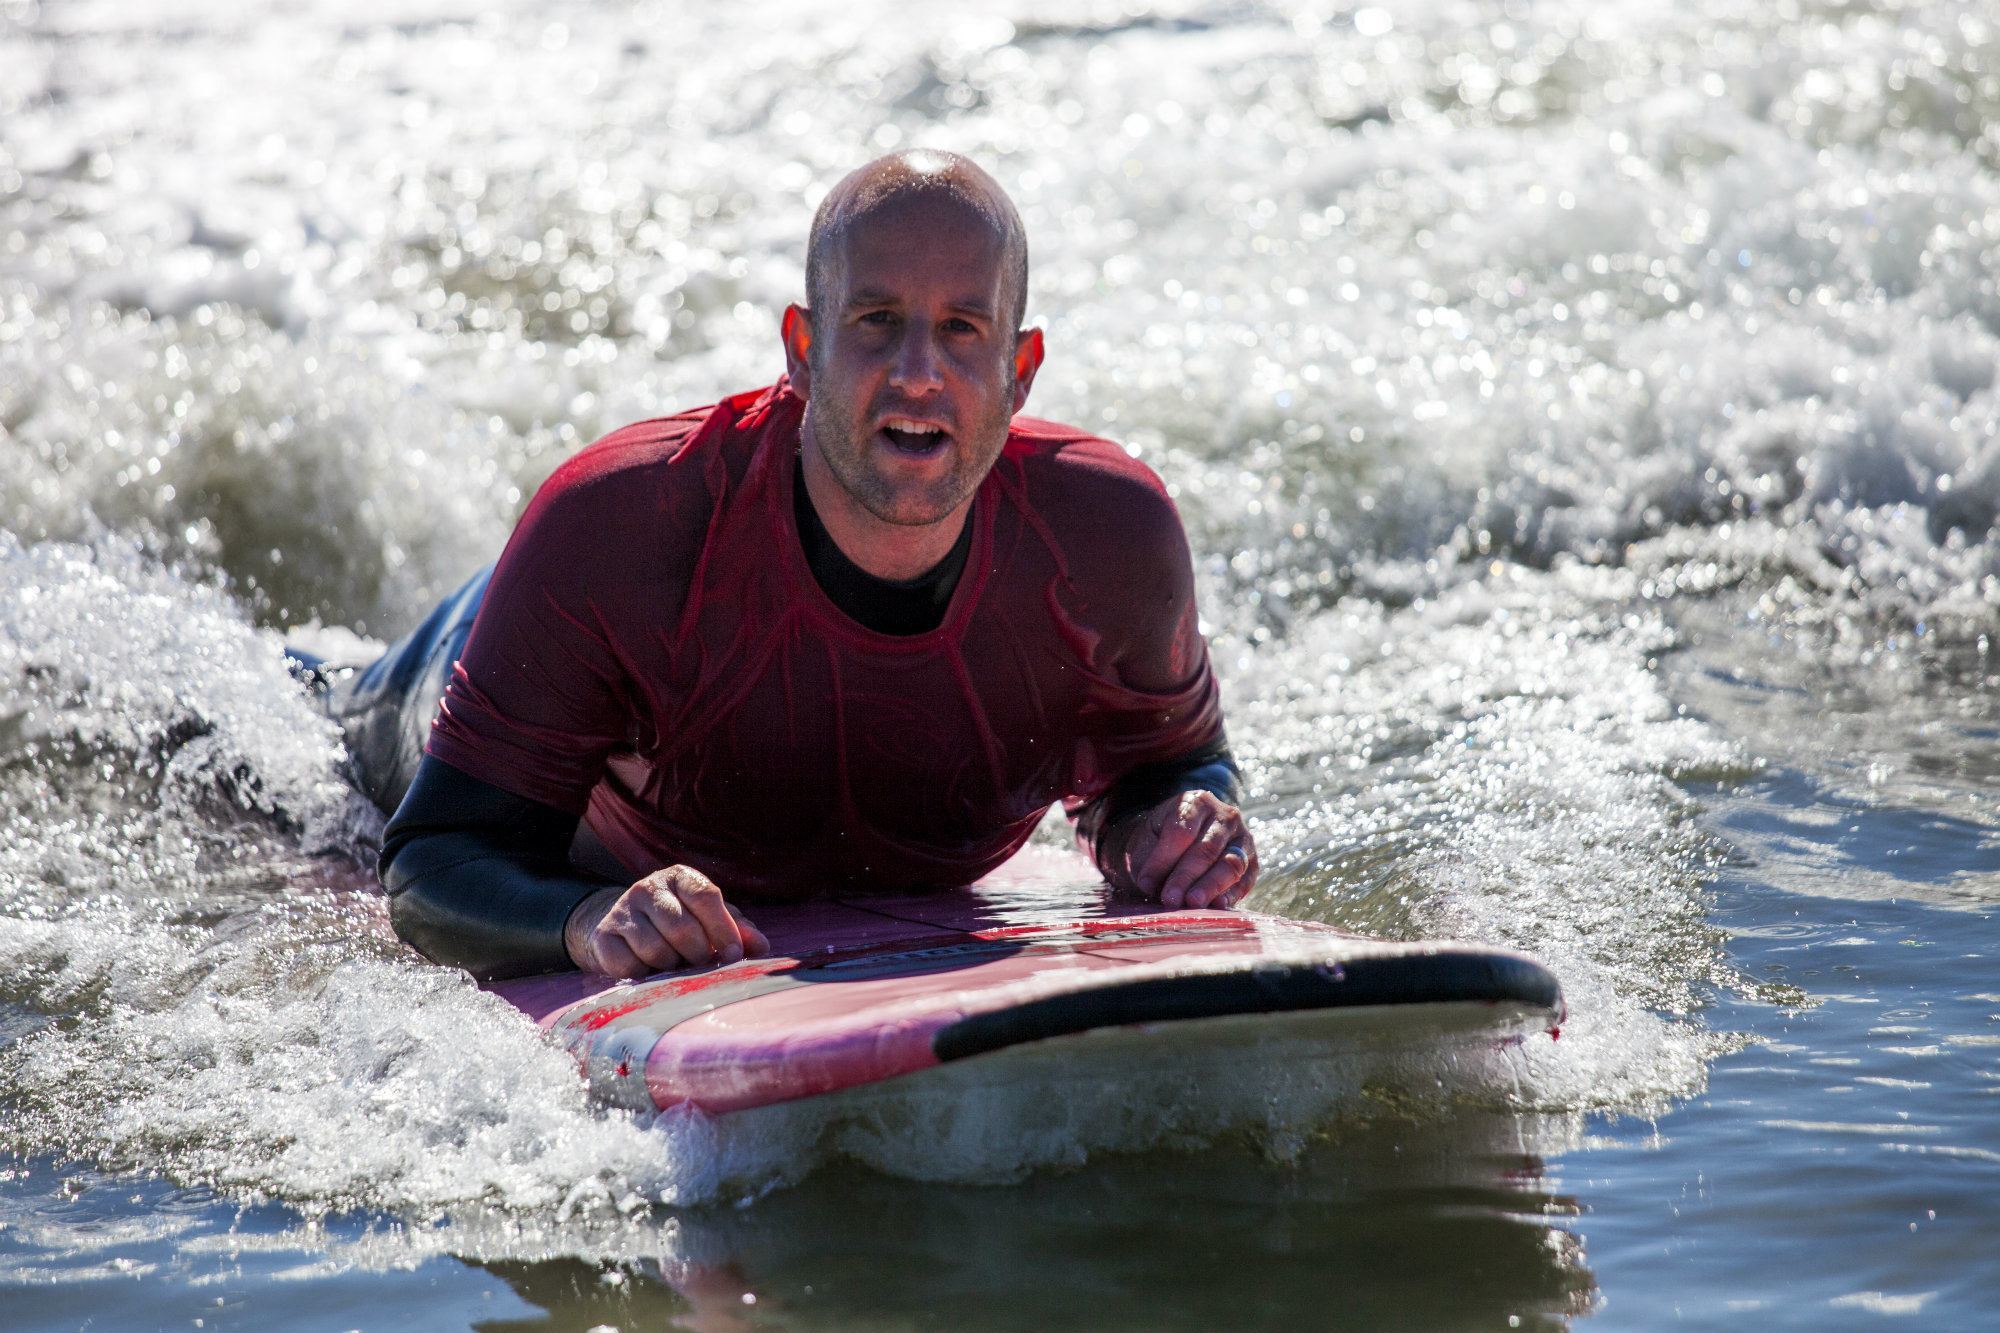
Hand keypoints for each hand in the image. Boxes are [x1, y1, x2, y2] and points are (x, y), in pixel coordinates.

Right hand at [564, 865, 770, 978]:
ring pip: (655, 949)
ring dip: (672, 966)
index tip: (734, 954)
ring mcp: (623, 910)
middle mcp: (649, 887)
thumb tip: (761, 947)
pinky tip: (651, 970)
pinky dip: (646, 975)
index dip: (723, 929)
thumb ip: (738, 930)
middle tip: (703, 965)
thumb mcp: (711, 921)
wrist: (626, 930)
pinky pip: (629, 965)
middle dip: (699, 954)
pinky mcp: (604, 936)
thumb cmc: (682, 924)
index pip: (705, 895)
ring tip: (677, 966)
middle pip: (681, 927)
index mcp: (681, 877)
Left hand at [1103, 790, 1258, 909]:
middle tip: (1170, 898)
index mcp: (1196, 802)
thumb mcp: (1149, 837)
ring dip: (1210, 886)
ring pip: (1230, 864)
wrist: (1186, 840)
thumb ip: (1148, 857)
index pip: (1181, 831)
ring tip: (1192, 903)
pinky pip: (1245, 880)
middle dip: (1186, 876)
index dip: (1163, 859)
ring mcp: (1243, 838)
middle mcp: (1225, 816)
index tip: (1146, 883)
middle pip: (1206, 848)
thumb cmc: (1162, 838)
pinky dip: (1231, 895)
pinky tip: (1216, 907)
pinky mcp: (1252, 862)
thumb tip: (1150, 885)